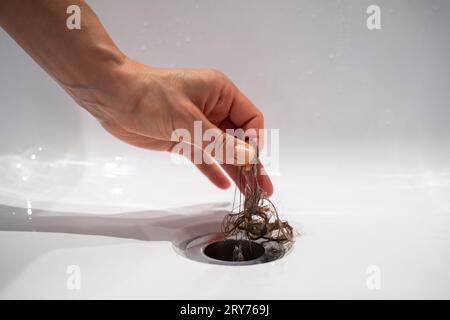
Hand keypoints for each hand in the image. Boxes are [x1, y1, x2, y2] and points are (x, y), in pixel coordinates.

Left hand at [69, 58, 272, 194]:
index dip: (254, 142)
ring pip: (223, 151)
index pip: (250, 120)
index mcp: (220, 94)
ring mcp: (197, 126)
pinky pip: (203, 157)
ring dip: (236, 171)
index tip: (252, 163)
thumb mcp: (187, 118)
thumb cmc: (150, 97)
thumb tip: (249, 158)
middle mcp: (213, 109)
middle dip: (251, 163)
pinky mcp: (182, 140)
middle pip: (239, 140)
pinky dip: (212, 170)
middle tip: (263, 190)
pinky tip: (223, 185)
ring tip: (250, 194)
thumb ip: (218, 141)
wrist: (110, 96)